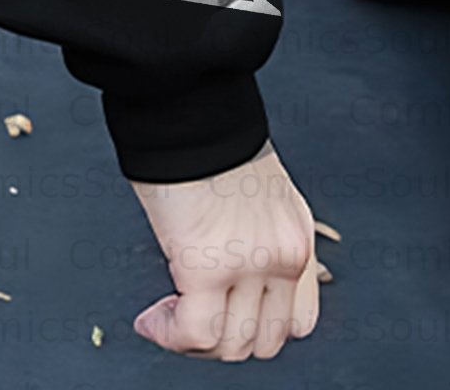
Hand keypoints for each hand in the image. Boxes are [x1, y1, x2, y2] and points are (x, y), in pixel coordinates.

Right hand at [130, 143, 321, 360]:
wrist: (188, 102)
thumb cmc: (204, 131)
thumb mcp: (251, 185)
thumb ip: (250, 225)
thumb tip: (216, 249)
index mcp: (296, 235)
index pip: (298, 320)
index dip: (254, 326)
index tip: (219, 312)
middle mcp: (284, 256)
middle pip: (265, 341)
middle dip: (223, 338)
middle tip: (185, 316)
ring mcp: (250, 264)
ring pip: (232, 347)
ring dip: (194, 342)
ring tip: (164, 319)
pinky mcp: (206, 264)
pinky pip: (196, 332)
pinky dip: (171, 337)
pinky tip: (151, 322)